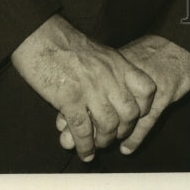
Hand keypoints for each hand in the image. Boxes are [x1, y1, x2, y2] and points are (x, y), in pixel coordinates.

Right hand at [10, 14, 155, 162]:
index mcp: (118, 63)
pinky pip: (83, 130)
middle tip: (115, 135)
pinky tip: (84, 152)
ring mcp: (90, 89)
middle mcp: (109, 77)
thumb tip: (118, 87)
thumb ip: (111, 70)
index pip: (146, 89)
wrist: (42, 37)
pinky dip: (85, 146)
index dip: (145, 108)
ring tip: (99, 144)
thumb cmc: (67, 44)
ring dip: (104, 140)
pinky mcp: (70, 99)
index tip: (135, 116)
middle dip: (124, 129)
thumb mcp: (100, 52)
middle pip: (129, 113)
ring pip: (108, 125)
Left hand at [56, 35, 189, 155]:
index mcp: (111, 67)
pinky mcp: (163, 94)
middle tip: (81, 143)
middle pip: (101, 107)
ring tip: (104, 144)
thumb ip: (101, 79)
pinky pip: (146, 121)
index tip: (63, 130)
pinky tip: (126, 148)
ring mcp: (144, 87)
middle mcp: (125, 77)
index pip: (86, 93)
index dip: (73, 113)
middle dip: (89, 129)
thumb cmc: (148, 52)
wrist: (179, 43)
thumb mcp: (121, 61)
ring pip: (123, 118)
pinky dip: (135, 137)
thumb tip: (76, 97)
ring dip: (112, 134)